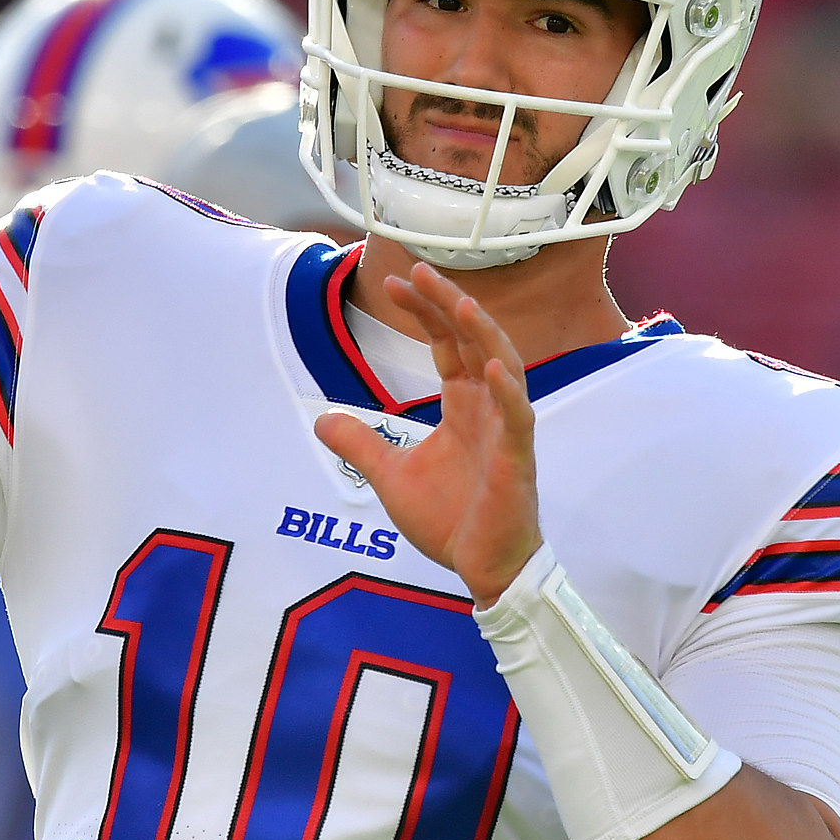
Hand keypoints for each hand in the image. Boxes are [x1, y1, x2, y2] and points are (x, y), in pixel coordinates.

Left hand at [314, 263, 541, 604]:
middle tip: (420, 271)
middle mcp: (489, 410)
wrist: (483, 568)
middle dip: (448, 306)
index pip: (447, 346)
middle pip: (473, 344)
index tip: (396, 282)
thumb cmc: (450, 521)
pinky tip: (490, 368)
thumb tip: (321, 419)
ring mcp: (507, 432)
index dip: (426, 312)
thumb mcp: (390, 476)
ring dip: (483, 335)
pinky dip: (508, 393)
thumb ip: (360, 443)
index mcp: (463, 407)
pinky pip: (518, 419)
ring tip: (461, 304)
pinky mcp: (518, 462)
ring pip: (503, 369)